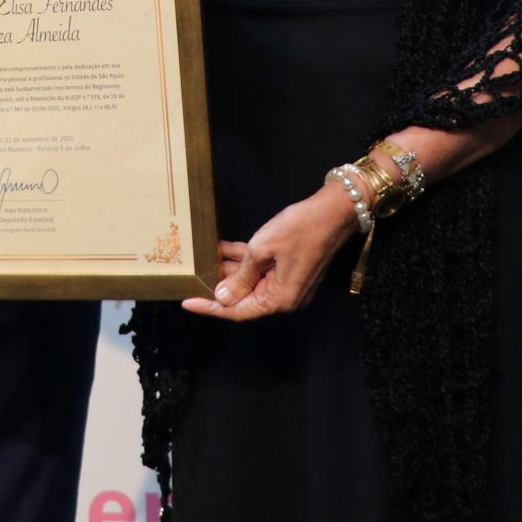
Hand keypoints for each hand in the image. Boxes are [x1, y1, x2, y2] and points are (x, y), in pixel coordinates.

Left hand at [181, 182, 361, 321]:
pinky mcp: (289, 268)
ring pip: (250, 280)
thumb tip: (223, 297)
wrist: (334, 211)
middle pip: (243, 297)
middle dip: (218, 284)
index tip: (188, 302)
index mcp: (280, 299)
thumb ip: (241, 276)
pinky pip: (261, 268)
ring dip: (229, 269)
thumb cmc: (300, 229)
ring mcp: (287, 282)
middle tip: (192, 275)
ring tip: (204, 256)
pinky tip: (223, 248)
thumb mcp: (262, 250)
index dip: (210, 307)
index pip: (237, 311)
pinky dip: (244, 260)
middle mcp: (284, 296)